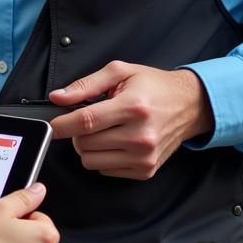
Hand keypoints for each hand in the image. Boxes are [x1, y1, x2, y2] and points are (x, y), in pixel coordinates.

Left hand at [48, 61, 213, 180]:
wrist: (190, 105)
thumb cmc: (153, 86)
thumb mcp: (119, 72)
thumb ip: (85, 85)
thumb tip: (58, 97)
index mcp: (133, 107)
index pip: (87, 121)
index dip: (63, 124)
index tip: (52, 125)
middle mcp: (140, 136)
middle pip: (85, 144)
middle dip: (78, 132)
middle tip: (90, 118)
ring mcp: (144, 157)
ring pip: (91, 161)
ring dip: (89, 147)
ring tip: (104, 130)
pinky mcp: (146, 171)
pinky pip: (105, 171)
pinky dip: (103, 157)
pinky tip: (116, 141)